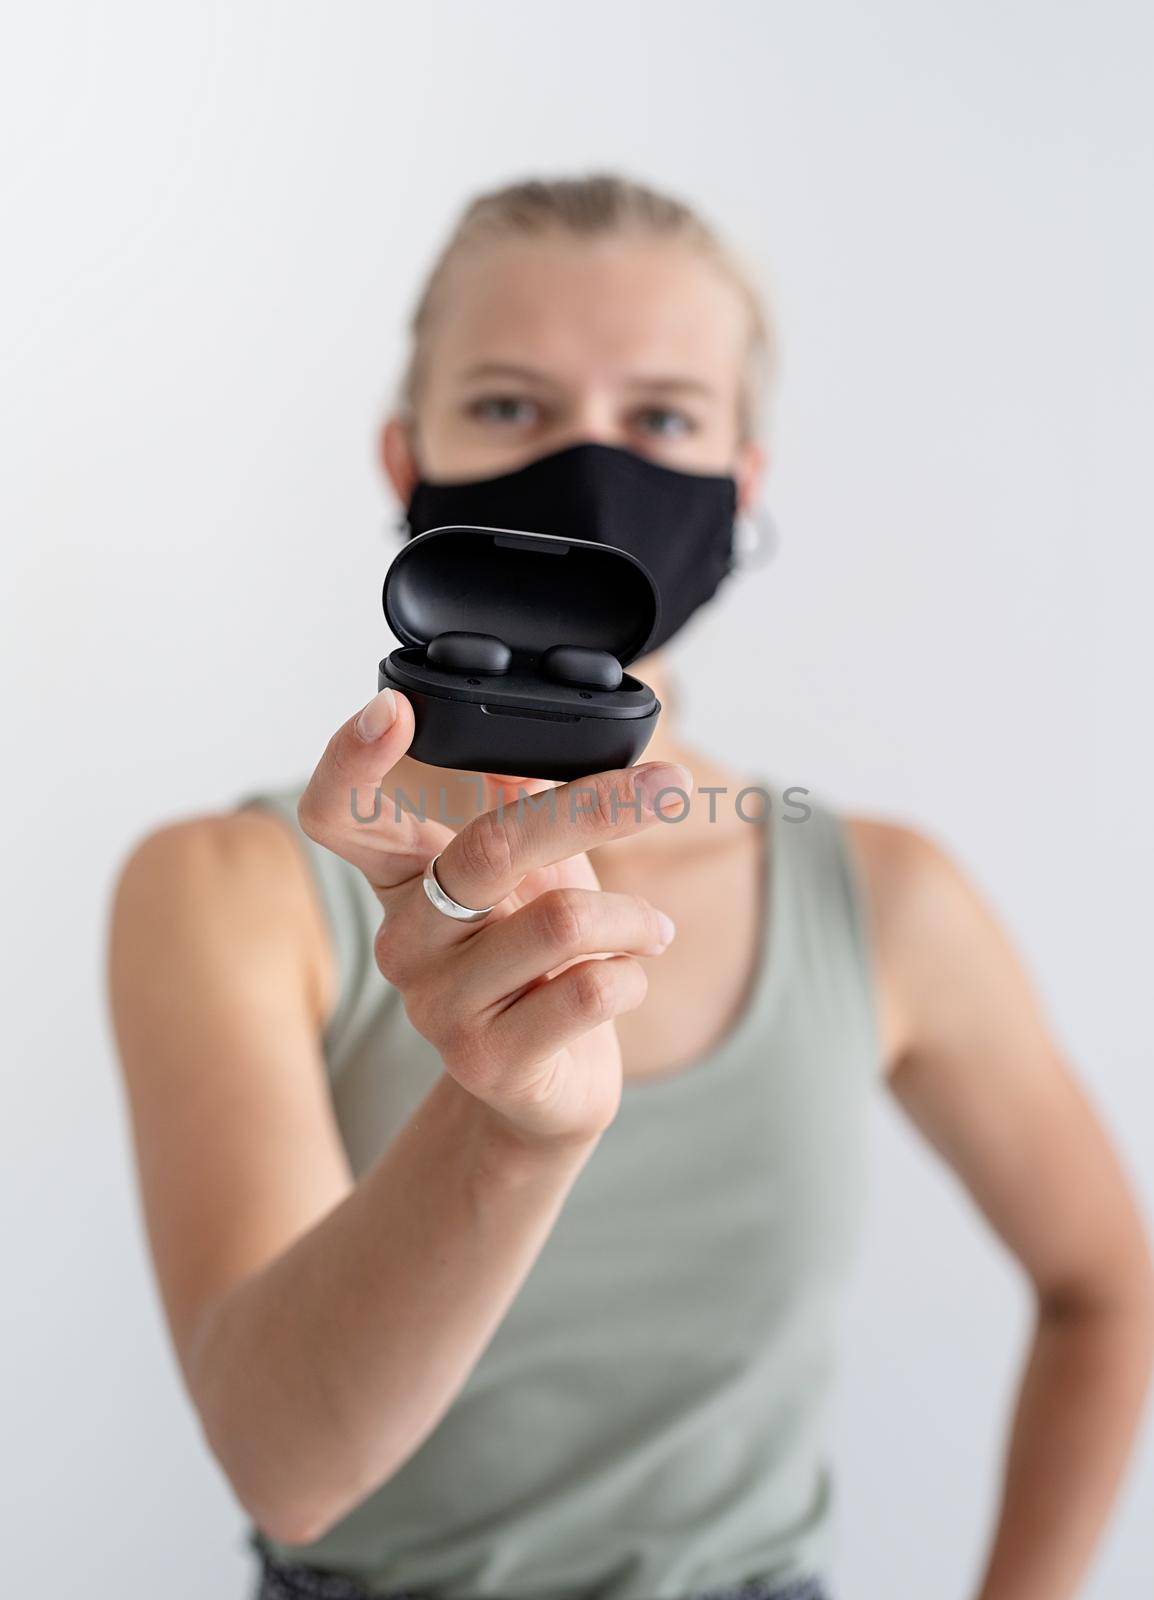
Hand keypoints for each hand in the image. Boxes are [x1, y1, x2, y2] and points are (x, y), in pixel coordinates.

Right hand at [297, 688, 693, 1146]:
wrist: (550, 1091)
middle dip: (593, 808)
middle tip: (668, 786)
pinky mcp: (488, 1062)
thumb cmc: (542, 967)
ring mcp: (438, 1007)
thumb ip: (525, 809)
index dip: (350, 758)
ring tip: (650, 930)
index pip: (338, 814)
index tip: (394, 709)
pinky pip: (589, 988)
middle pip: (488, 846)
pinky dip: (632, 973)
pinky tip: (627, 979)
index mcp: (403, 881)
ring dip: (633, 919)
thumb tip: (522, 742)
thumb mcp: (537, 876)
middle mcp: (404, 941)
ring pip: (561, 921)